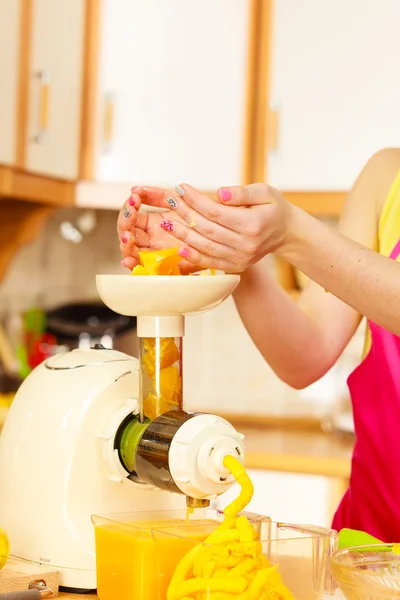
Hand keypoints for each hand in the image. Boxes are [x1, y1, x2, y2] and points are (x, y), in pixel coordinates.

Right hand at [117, 191, 200, 272]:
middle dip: (124, 224)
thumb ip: (158, 195)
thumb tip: (135, 189)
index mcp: (151, 223)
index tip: (134, 199)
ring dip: (125, 244)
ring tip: (127, 236)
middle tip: (131, 213)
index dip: (128, 209)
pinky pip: (144, 269)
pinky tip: (129, 261)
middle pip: (126, 234)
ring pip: (131, 251)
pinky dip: (134, 265)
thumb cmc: (201, 219)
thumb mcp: (178, 201)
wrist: (222, 234)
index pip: (130, 217)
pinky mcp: (164, 266)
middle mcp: (150, 239)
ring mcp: (156, 253)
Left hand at [128, 183, 294, 272]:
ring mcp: (240, 259)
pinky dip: (193, 257)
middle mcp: (246, 245)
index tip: (181, 188)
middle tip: (170, 200)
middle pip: (207, 229)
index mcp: (253, 224)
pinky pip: (210, 263)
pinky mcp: (236, 267)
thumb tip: (220, 193)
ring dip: (183, 235)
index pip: (216, 211)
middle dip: (185, 213)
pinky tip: (178, 247)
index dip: (195, 200)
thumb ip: (242, 192)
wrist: (286, 233)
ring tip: (166, 222)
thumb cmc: (273, 208)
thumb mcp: (265, 191)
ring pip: (205, 247)